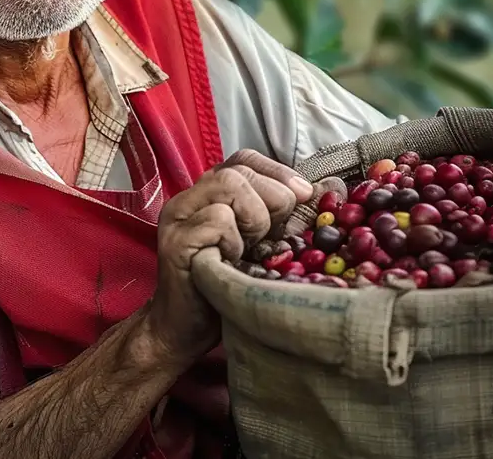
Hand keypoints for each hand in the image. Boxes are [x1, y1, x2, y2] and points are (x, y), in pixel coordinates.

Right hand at [146, 150, 312, 366]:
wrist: (183, 332)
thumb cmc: (226, 289)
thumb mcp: (255, 246)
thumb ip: (273, 218)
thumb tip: (315, 195)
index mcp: (207, 195)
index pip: (243, 160)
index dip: (276, 171)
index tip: (304, 194)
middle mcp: (189, 198)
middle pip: (239, 170)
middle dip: (274, 197)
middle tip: (278, 233)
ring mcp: (178, 217)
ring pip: (229, 185)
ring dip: (255, 217)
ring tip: (252, 247)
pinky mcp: (176, 242)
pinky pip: (217, 219)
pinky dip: (235, 241)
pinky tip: (231, 263)